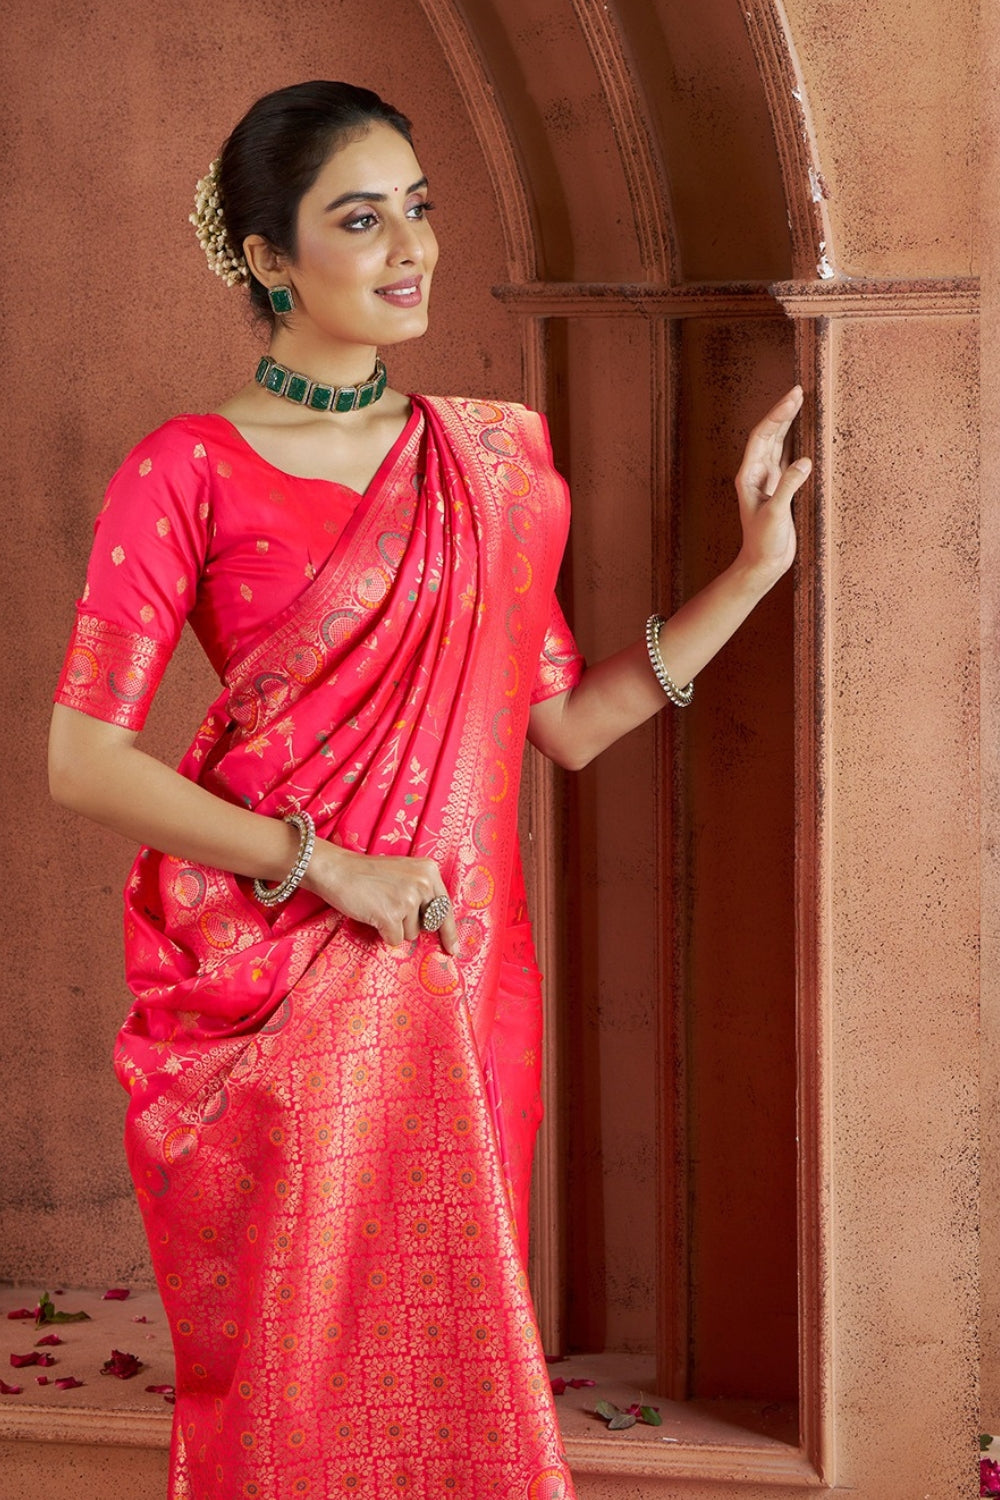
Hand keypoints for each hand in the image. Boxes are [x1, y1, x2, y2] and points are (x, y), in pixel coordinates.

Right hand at [302, 838, 458, 953]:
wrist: (337, 870)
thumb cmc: (368, 874)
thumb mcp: (404, 873)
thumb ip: (422, 891)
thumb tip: (435, 925)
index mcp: (429, 871)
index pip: (446, 908)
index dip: (449, 932)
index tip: (452, 950)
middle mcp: (423, 883)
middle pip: (430, 925)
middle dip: (413, 925)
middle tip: (392, 908)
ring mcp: (408, 899)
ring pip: (411, 934)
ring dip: (395, 927)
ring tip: (380, 906)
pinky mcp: (391, 915)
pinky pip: (395, 940)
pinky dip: (383, 933)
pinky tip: (373, 914)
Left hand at [734, 385, 810, 584]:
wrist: (763, 564)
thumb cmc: (763, 542)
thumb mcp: (775, 514)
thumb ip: (789, 487)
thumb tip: (805, 461)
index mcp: (750, 476)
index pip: (762, 436)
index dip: (777, 415)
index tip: (793, 397)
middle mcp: (757, 473)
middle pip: (770, 435)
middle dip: (784, 412)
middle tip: (800, 391)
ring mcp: (769, 480)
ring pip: (779, 444)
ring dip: (789, 424)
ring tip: (802, 403)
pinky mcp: (781, 489)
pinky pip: (788, 459)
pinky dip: (797, 443)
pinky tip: (806, 432)